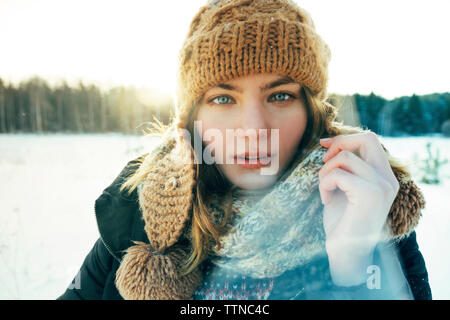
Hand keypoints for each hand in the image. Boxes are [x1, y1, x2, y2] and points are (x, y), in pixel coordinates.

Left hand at [318, 132, 399, 285]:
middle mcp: (388, 179)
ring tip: (325, 190)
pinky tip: (326, 201)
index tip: (324, 145)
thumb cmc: (342, 221)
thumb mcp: (344, 187)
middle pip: (366, 139)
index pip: (370, 140)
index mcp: (385, 176)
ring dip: (325, 172)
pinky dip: (324, 185)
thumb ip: (343, 166)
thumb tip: (327, 142)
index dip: (344, 138)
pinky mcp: (370, 194)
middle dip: (339, 145)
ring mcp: (382, 186)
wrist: (346, 252)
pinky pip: (337, 174)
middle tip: (324, 163)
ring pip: (345, 157)